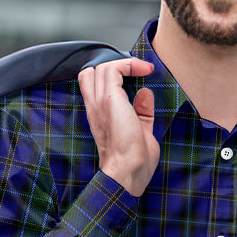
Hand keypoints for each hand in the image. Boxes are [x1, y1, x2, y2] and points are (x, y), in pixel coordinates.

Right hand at [78, 57, 157, 196]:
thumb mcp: (140, 131)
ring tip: (143, 69)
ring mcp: (99, 103)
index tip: (136, 76)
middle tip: (137, 72)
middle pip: (91, 72)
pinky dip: (129, 65)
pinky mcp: (109, 100)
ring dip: (124, 64)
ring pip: (102, 67)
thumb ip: (141, 112)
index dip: (111, 75)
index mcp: (98, 115)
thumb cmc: (134, 162)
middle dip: (114, 67)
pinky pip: (113, 70)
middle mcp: (94, 107)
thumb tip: (145, 93)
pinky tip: (144, 70)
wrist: (127, 172)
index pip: (91, 84)